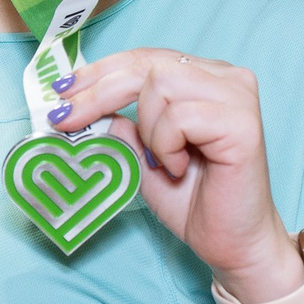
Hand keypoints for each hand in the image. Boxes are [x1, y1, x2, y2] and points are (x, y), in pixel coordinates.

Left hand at [48, 48, 303, 300]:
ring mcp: (238, 96)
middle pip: (146, 64)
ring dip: (147, 129)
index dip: (99, 72)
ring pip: (159, 85)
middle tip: (65, 119)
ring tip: (161, 162)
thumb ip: (121, 126)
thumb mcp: (140, 157)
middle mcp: (224, 77)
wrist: (232, 245)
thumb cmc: (193, 202)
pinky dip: (167, 145)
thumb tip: (78, 102)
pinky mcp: (243, 122)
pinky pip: (179, 116)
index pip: (144, 58)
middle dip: (97, 92)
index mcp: (203, 78)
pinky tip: (179, 168)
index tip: (61, 92)